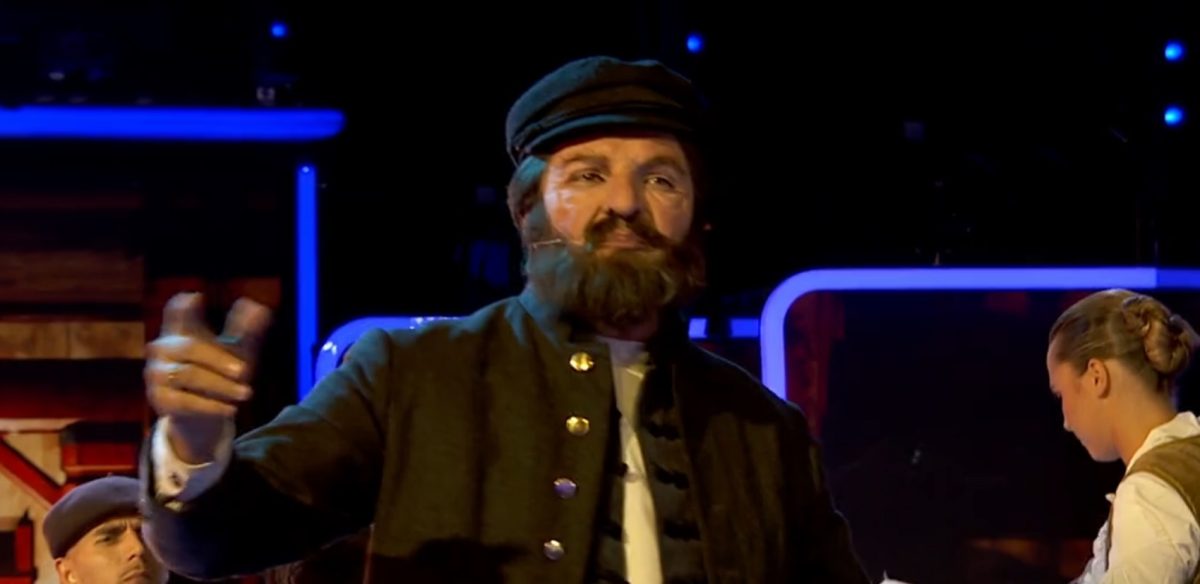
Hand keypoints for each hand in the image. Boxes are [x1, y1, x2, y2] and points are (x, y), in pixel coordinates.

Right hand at [145, 293, 270, 462]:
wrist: (201, 414)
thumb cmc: (219, 372)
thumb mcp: (234, 350)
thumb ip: (245, 330)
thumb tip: (261, 307)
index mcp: (181, 331)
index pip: (176, 313)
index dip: (182, 306)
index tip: (194, 296)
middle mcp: (164, 349)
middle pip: (190, 347)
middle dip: (219, 359)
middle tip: (245, 371)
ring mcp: (157, 373)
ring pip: (189, 375)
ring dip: (221, 385)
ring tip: (246, 394)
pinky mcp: (159, 399)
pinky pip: (186, 401)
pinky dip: (211, 405)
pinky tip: (231, 409)